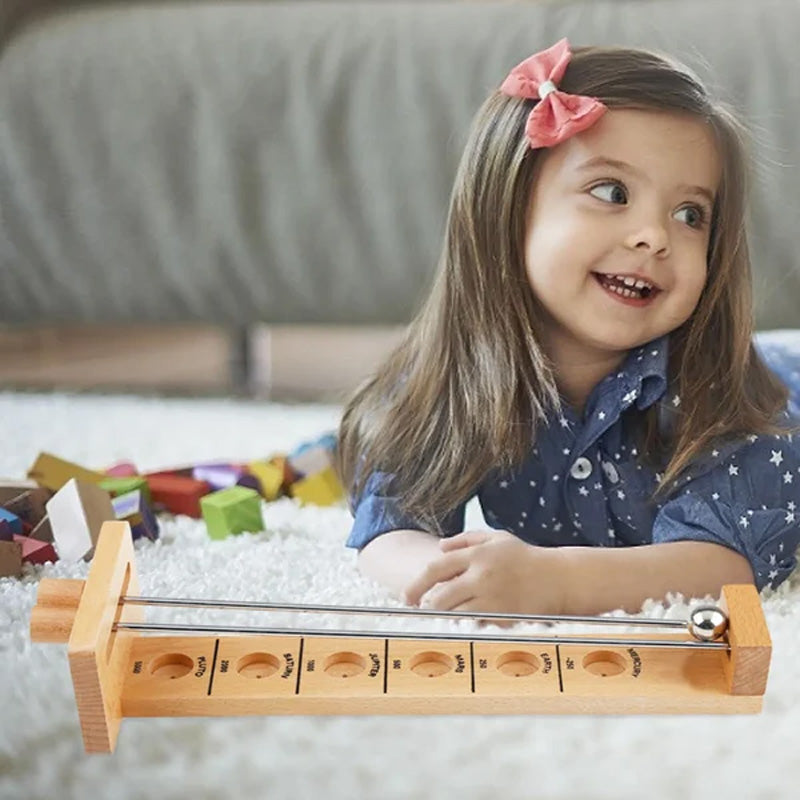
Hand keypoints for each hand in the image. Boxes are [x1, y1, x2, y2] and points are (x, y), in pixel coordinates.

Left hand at [402, 529, 567, 617]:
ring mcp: (494, 599)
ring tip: (442, 618)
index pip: (436, 569)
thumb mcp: (497, 538)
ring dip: (445, 619)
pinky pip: (476, 626)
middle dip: (427, 608)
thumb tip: (439, 548)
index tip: (406, 597)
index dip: (416, 584)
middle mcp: (483, 576)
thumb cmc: (525, 558)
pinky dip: (467, 626)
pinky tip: (465, 624)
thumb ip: (466, 539)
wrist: (559, 578)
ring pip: (456, 615)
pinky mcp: (505, 618)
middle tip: (421, 613)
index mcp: (478, 554)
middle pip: (441, 597)